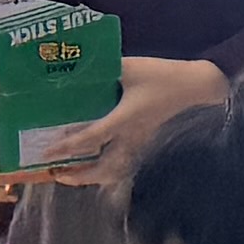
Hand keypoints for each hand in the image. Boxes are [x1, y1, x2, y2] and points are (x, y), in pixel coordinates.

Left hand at [18, 53, 224, 180]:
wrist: (196, 87)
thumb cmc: (163, 76)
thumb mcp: (130, 67)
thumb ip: (104, 69)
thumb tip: (76, 69)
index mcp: (124, 119)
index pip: (91, 139)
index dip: (67, 148)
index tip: (47, 153)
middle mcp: (130, 137)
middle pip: (103, 168)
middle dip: (78, 176)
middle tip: (57, 174)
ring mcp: (139, 142)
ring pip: (113, 170)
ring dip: (91, 176)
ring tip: (72, 175)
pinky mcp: (145, 141)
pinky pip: (121, 162)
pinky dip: (104, 169)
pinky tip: (94, 164)